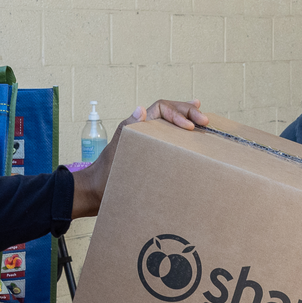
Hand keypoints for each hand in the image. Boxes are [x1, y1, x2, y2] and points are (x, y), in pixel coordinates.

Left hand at [70, 99, 207, 218]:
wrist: (96, 193)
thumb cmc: (104, 175)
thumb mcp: (116, 153)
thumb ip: (126, 130)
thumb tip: (140, 109)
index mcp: (136, 125)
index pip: (161, 109)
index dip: (178, 113)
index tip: (191, 127)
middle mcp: (143, 130)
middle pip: (169, 112)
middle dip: (188, 112)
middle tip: (205, 119)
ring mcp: (147, 141)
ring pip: (170, 124)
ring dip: (187, 119)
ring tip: (202, 117)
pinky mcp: (150, 155)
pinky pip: (168, 140)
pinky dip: (181, 136)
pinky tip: (192, 136)